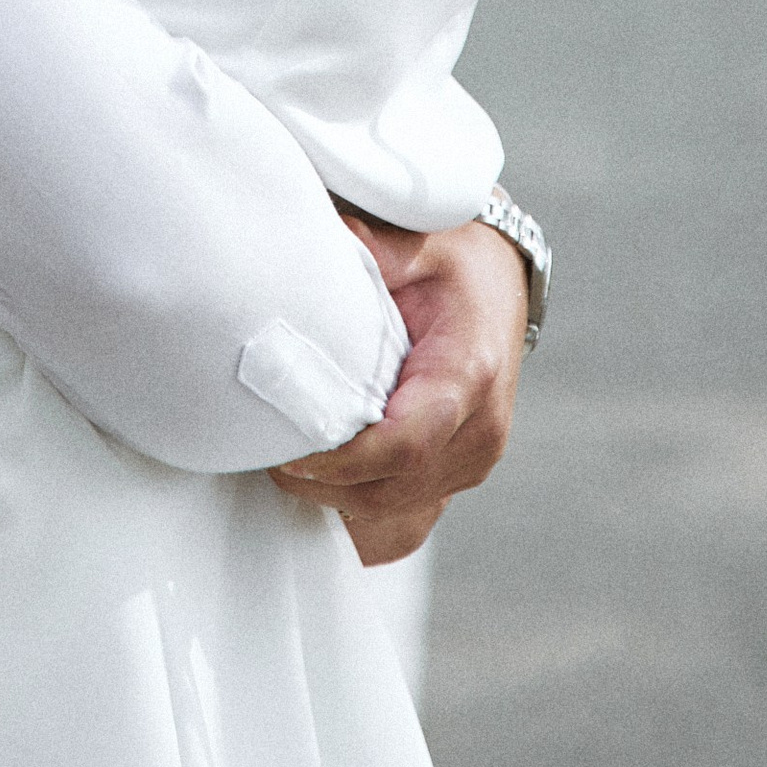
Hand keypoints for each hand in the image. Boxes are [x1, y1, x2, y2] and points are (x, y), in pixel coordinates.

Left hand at [268, 211, 530, 568]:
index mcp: (469, 375)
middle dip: (325, 484)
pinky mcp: (460, 474)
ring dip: (338, 500)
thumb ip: (361, 252)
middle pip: (392, 490)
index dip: (341, 461)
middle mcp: (481, 430)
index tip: (287, 452)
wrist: (498, 277)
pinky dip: (363, 516)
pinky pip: (408, 523)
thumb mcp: (410, 243)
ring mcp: (474, 460)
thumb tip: (296, 251)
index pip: (403, 446)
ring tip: (289, 463)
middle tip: (267, 454)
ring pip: (396, 514)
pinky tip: (325, 486)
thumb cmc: (452, 258)